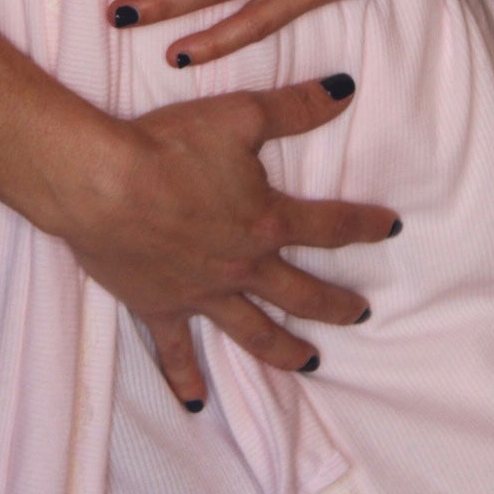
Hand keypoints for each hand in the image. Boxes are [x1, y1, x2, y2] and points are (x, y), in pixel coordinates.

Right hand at [59, 74, 398, 408]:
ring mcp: (202, 293)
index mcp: (265, 221)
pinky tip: (197, 404)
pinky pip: (177, 352)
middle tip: (361, 314)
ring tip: (310, 364)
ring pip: (254, 331)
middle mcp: (242, 266)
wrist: (102, 185)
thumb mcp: (239, 114)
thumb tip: (345, 90)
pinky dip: (186, 378)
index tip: (391, 227)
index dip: (364, 224)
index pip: (328, 227)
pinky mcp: (160, 307)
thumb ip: (294, 107)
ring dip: (285, 350)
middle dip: (336, 304)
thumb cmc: (168, 146)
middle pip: (301, 292)